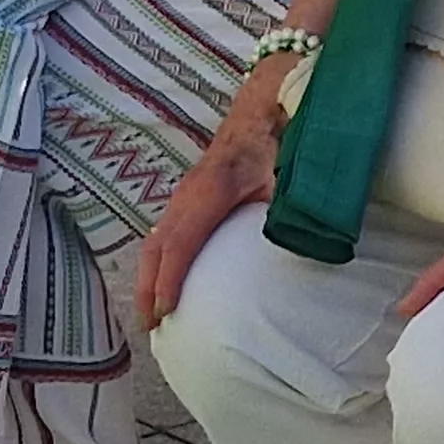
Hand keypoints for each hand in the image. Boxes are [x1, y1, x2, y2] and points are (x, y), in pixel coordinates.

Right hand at [135, 126, 276, 329]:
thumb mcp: (286, 178)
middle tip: (151, 327)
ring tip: (152, 314)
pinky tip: (164, 285)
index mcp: (211, 191)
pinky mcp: (187, 199)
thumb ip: (287, 213)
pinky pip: (164, 234)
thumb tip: (295, 250)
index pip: (180, 243)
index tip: (166, 312)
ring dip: (148, 278)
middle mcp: (188, 195)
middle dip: (147, 288)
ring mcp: (183, 195)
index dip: (169, 280)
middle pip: (156, 247)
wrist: (261, 116)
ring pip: (155, 241)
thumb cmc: (274, 146)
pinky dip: (158, 263)